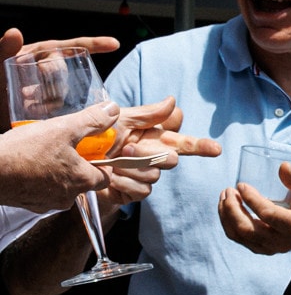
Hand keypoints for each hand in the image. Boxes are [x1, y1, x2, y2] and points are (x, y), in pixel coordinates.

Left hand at [0, 28, 116, 118]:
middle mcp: (45, 71)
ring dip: (51, 100)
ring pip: (65, 94)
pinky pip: (63, 111)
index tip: (114, 45)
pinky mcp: (48, 111)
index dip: (94, 44)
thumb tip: (15, 32)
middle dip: (55, 81)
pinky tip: (37, 114)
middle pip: (66, 73)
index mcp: (37, 54)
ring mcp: (47, 91)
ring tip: (29, 103)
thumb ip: (3, 49)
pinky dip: (55, 114)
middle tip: (30, 90)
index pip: (70, 46)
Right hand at [0, 105, 114, 210]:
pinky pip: (42, 192)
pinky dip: (40, 180)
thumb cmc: (23, 151)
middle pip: (84, 182)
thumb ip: (91, 121)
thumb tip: (112, 110)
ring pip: (63, 187)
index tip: (95, 151)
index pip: (106, 177)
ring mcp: (47, 203)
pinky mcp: (28, 204)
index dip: (104, 163)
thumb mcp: (62, 129)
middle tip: (66, 148)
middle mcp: (68, 197)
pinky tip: (29, 165)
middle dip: (79, 165)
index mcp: (82, 181)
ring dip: (58, 172)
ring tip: (45, 154)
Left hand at [90, 99, 218, 215]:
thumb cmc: (93, 140)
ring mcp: (144, 175)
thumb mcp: (118, 120)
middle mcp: (152, 156)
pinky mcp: (135, 193)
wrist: (71, 164)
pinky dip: (126, 183)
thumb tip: (173, 102)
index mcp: (152, 137)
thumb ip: (148, 113)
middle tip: (129, 149)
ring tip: (112, 162)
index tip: (215, 149)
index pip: (182, 140)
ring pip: (156, 174)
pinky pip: (144, 190)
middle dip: (153, 154)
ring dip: (133, 167)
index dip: (201, 145)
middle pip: (173, 158)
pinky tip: (112, 179)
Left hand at [218, 163, 290, 253]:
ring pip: (240, 235)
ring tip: (225, 197)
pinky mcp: (265, 249)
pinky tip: (228, 209)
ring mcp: (272, 248)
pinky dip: (229, 225)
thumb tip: (282, 166)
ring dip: (227, 216)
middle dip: (232, 208)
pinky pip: (241, 239)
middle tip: (228, 190)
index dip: (251, 200)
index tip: (241, 185)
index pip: (267, 214)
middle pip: (248, 228)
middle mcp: (282, 242)